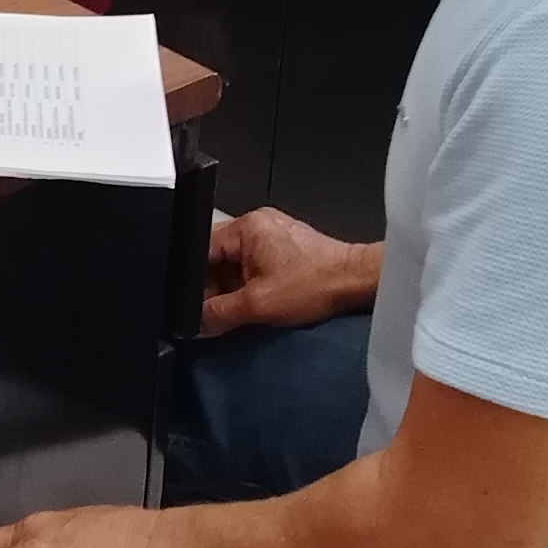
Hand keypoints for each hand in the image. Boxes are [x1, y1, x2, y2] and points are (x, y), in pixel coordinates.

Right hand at [201, 208, 372, 335]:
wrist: (356, 283)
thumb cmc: (319, 282)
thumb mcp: (257, 305)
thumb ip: (218, 314)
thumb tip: (195, 323)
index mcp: (246, 226)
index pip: (200, 251)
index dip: (192, 281)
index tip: (191, 305)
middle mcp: (258, 225)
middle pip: (217, 259)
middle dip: (216, 288)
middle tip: (221, 313)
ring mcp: (272, 236)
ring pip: (236, 267)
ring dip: (236, 290)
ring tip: (250, 308)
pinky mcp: (284, 249)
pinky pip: (254, 268)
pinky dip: (253, 287)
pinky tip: (262, 303)